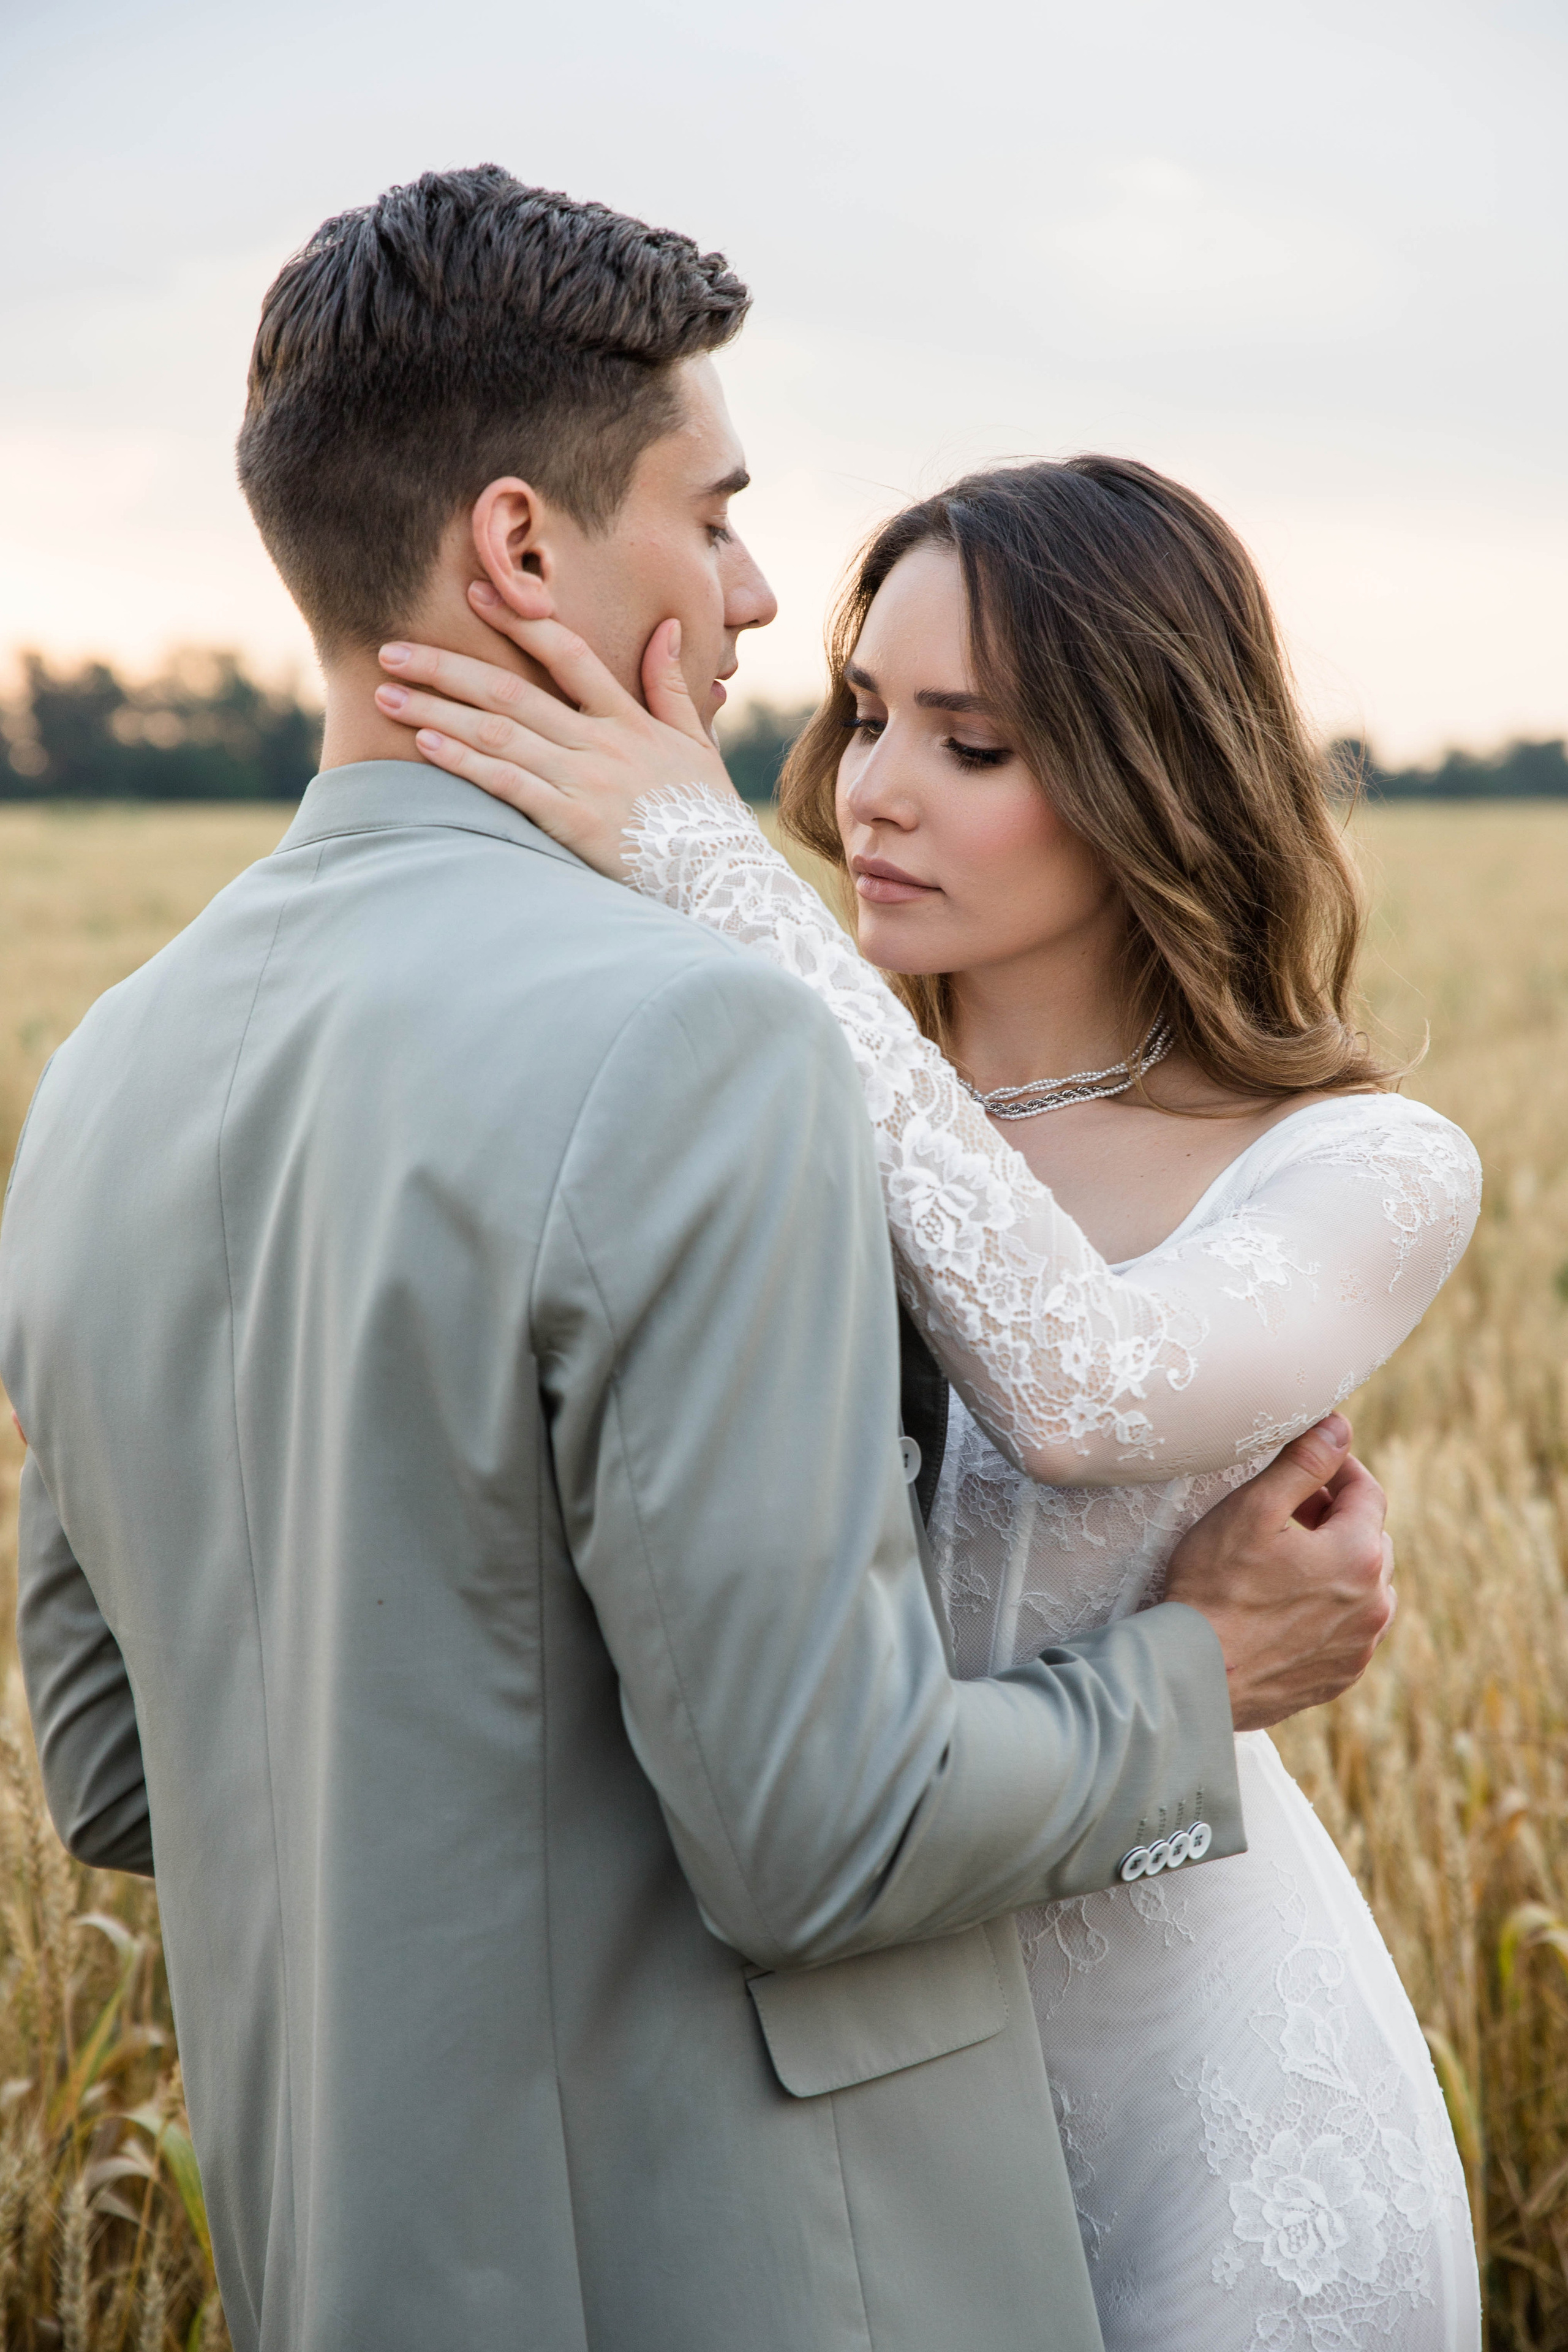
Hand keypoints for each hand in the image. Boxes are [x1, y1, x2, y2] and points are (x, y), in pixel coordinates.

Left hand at [374, 582, 736, 878]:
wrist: (720, 878)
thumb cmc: (706, 815)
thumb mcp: (697, 742)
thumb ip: (671, 685)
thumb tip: (665, 626)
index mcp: (627, 718)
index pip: (567, 653)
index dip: (519, 619)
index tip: (475, 594)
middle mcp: (600, 741)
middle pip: (511, 690)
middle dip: (445, 667)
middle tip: (391, 650)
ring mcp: (585, 780)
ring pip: (499, 732)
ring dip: (437, 711)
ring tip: (386, 695)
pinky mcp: (572, 822)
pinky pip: (508, 784)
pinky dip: (465, 762)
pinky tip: (425, 746)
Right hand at [1163, 1414, 1395, 1732]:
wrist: (1195, 1675)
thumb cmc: (1216, 1587)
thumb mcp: (1253, 1508)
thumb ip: (1303, 1463)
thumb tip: (1340, 1427)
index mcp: (1360, 1555)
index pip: (1367, 1492)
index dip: (1337, 1469)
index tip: (1308, 1463)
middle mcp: (1375, 1604)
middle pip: (1369, 1539)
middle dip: (1335, 1517)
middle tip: (1288, 1510)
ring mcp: (1359, 1646)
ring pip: (1364, 1587)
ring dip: (1336, 1565)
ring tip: (1286, 1559)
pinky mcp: (1339, 1677)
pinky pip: (1348, 1629)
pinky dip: (1328, 1609)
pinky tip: (1285, 1606)